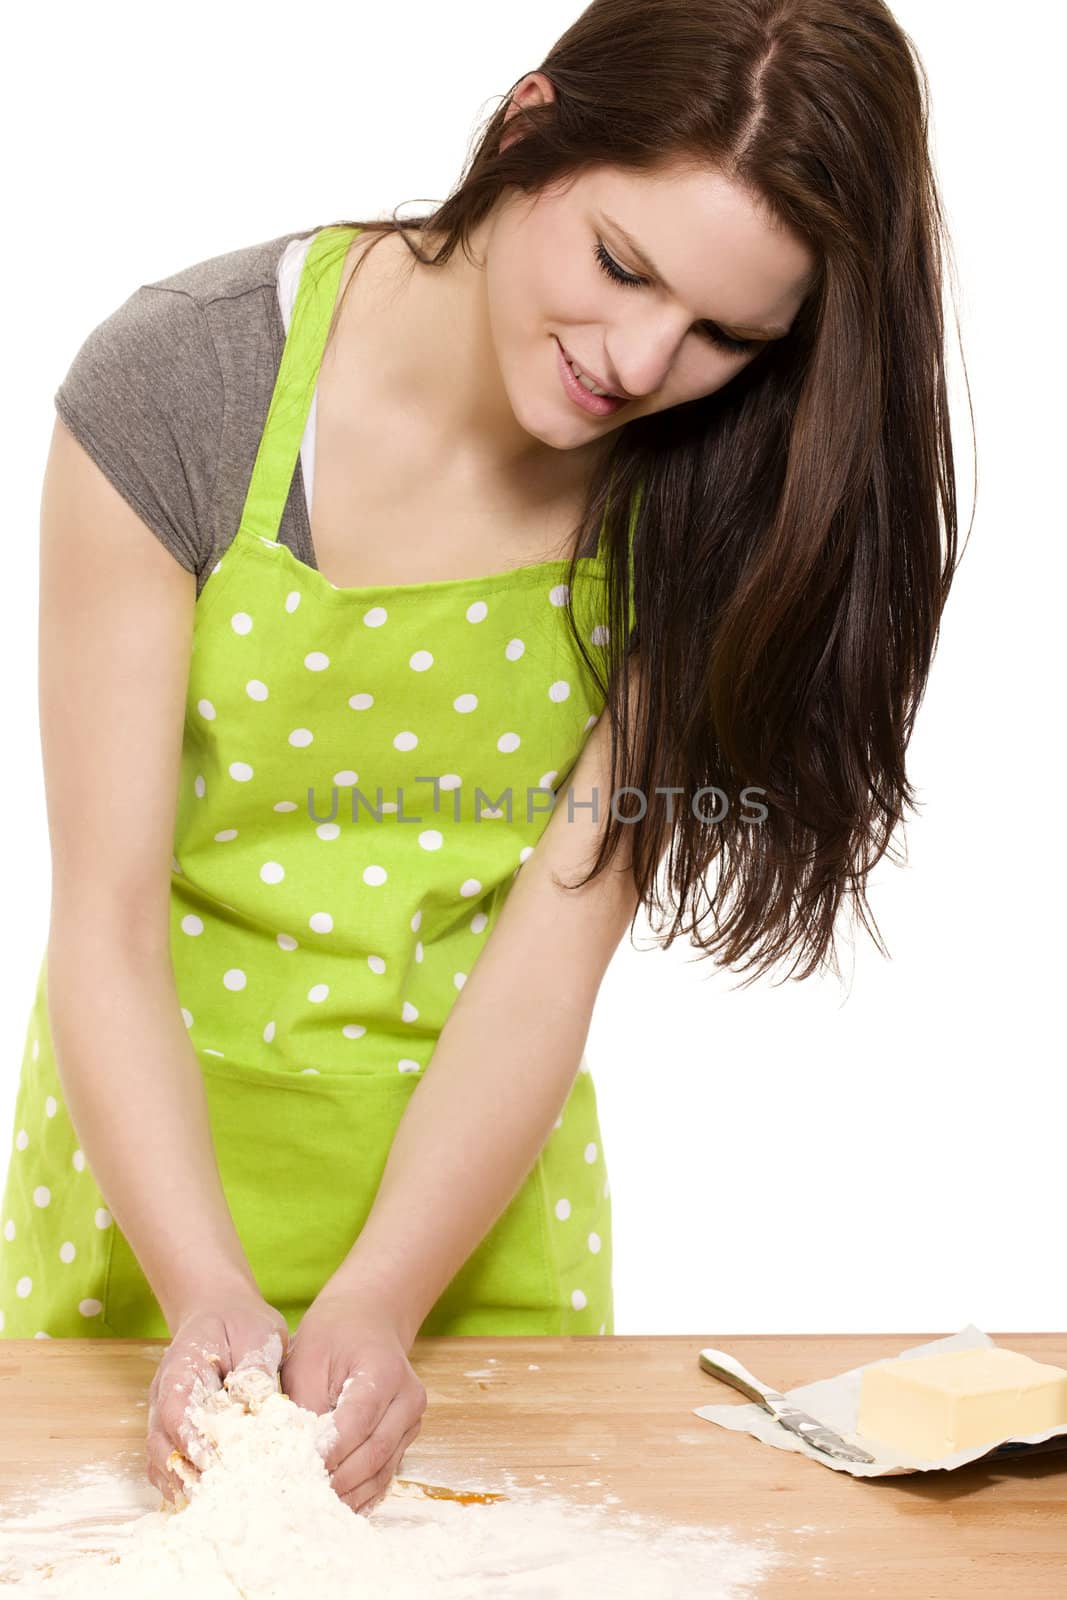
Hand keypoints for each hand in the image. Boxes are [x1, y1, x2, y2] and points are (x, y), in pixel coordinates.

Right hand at [145, 1292, 290, 1504]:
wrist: (222, 1311)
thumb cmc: (240, 1321)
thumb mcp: (257, 1332)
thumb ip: (255, 1367)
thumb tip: (259, 1400)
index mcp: (182, 1367)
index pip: (176, 1409)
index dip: (190, 1438)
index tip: (211, 1462)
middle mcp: (165, 1395)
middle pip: (160, 1442)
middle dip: (183, 1472)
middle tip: (212, 1496)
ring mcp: (166, 1413)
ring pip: (159, 1457)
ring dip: (179, 1481)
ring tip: (208, 1505)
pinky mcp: (177, 1428)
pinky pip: (169, 1460)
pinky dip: (181, 1480)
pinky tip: (203, 1498)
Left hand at [280, 1289, 427, 1514]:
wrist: (368, 1318)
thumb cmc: (333, 1335)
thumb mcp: (308, 1358)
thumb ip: (304, 1406)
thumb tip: (295, 1453)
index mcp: (384, 1371)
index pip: (357, 1422)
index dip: (328, 1452)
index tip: (296, 1472)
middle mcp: (408, 1397)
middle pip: (373, 1452)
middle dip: (337, 1480)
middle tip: (300, 1497)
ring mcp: (412, 1418)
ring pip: (382, 1469)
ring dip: (350, 1493)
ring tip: (314, 1507)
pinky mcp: (406, 1434)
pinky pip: (386, 1470)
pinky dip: (362, 1491)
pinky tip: (338, 1503)